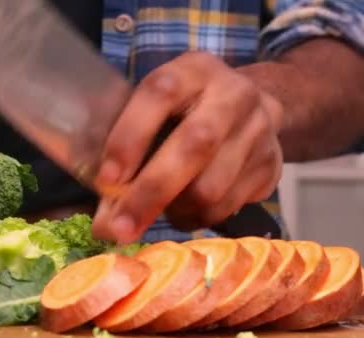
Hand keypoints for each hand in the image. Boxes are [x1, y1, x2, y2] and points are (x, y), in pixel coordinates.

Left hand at [91, 52, 283, 242]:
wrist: (253, 106)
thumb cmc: (184, 111)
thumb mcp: (156, 109)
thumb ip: (126, 151)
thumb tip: (103, 224)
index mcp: (192, 70)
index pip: (159, 94)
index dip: (130, 137)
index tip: (108, 179)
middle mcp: (232, 94)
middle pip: (193, 146)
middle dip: (150, 193)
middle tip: (120, 228)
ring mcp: (259, 130)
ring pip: (211, 187)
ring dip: (175, 209)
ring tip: (159, 208)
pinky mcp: (273, 164)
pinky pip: (228, 207)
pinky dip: (197, 217)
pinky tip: (185, 207)